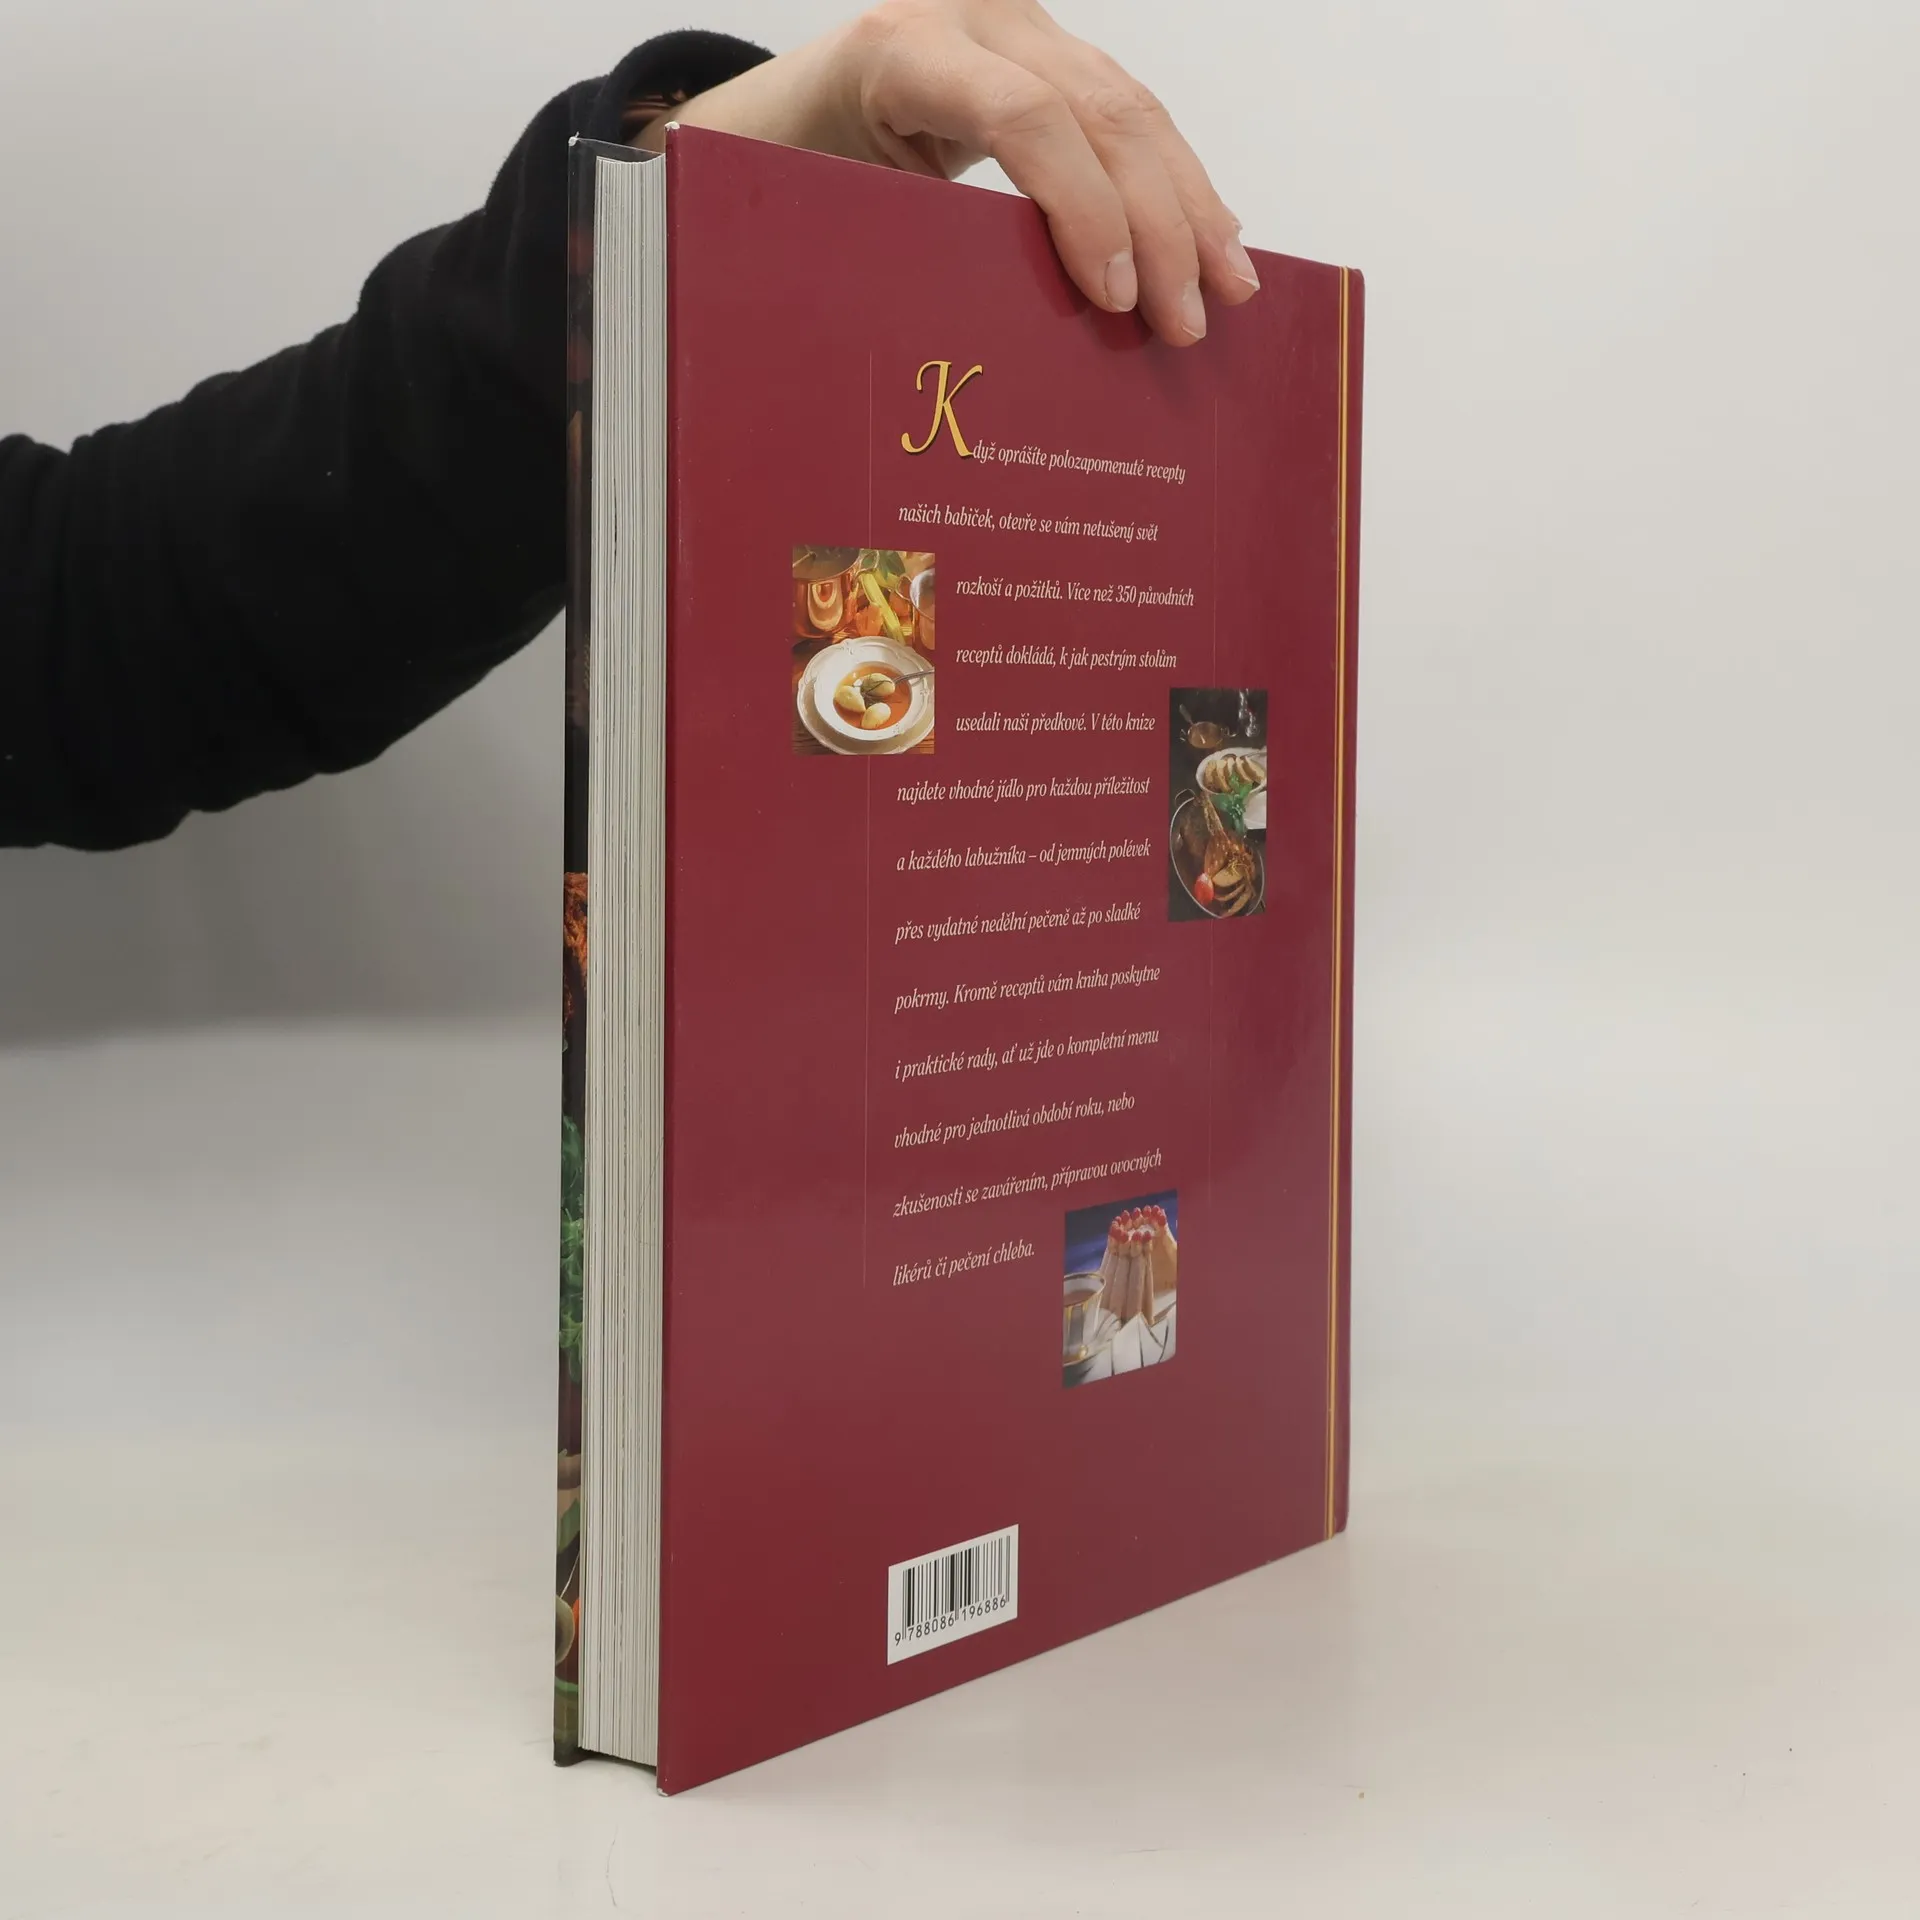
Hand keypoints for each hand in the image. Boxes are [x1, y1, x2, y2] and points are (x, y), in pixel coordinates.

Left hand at [636, 1, 1257, 345]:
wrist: (801, 102)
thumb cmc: (806, 171)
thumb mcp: (837, 206)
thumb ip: (914, 246)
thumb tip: (1008, 344)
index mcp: (908, 49)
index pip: (1027, 118)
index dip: (1085, 210)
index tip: (1115, 300)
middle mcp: (976, 17)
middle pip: (1103, 111)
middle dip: (1159, 224)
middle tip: (1187, 321)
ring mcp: (1025, 26)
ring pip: (1135, 107)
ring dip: (1192, 205)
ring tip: (1231, 287)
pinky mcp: (1056, 51)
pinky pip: (1133, 113)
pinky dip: (1178, 182)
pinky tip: (1215, 237)